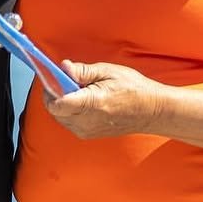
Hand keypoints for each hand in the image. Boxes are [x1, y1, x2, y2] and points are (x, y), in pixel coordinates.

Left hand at [43, 60, 163, 139]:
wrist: (152, 111)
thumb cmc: (134, 89)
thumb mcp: (109, 72)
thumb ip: (82, 71)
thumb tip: (63, 67)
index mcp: (91, 104)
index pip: (56, 103)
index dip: (50, 88)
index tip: (54, 75)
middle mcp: (86, 122)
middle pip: (54, 109)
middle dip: (55, 93)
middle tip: (66, 78)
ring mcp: (87, 130)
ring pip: (59, 116)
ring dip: (62, 101)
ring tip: (78, 89)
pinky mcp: (88, 134)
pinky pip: (68, 121)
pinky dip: (69, 109)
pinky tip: (83, 99)